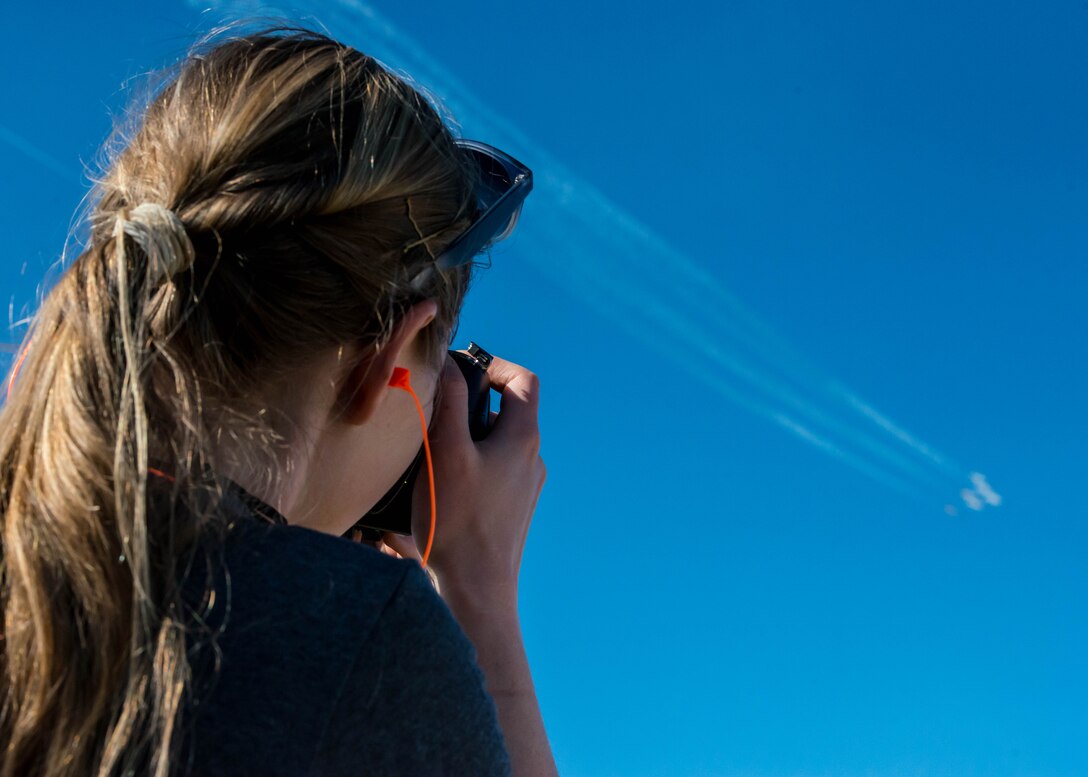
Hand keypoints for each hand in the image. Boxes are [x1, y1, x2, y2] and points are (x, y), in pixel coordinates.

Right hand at [384, 352, 545, 605]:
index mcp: (523, 438)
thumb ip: (448, 401)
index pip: (523, 380)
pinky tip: (438, 485)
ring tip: (431, 451)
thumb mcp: (445, 452)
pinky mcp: (511, 512)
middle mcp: (531, 460)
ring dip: (466, 437)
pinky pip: (492, 473)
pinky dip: (468, 466)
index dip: (494, 365)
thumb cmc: (459, 521)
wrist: (475, 591)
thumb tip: (450, 363)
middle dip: (470, 404)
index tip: (461, 371)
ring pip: (497, 444)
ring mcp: (524, 488)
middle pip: (507, 412)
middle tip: (435, 412)